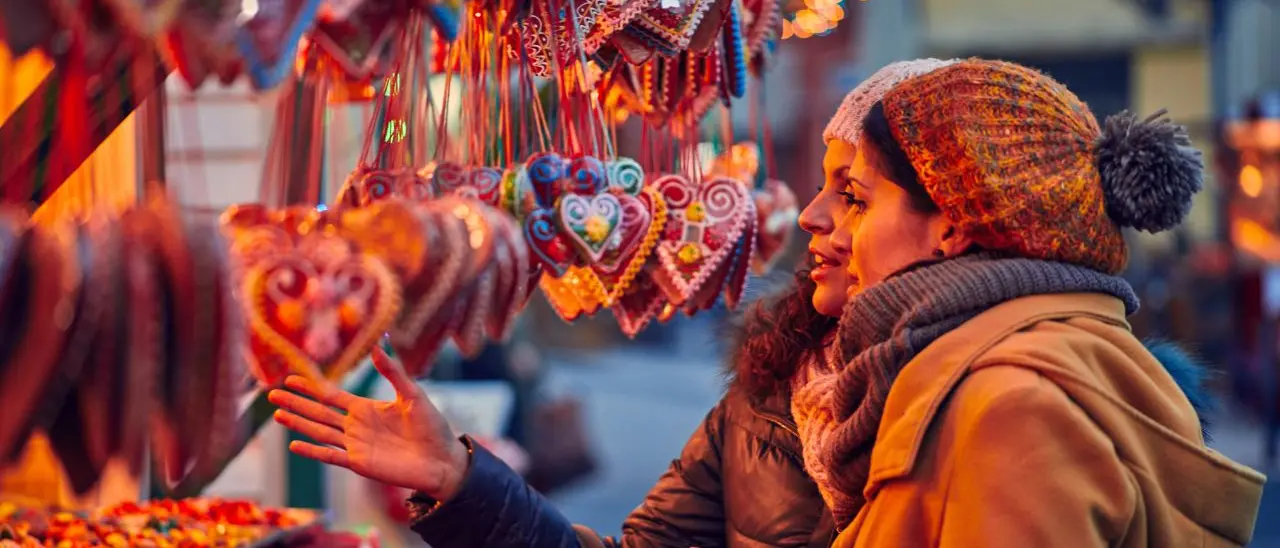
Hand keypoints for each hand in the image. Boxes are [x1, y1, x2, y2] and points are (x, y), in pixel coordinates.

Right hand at [268, 347, 470, 500]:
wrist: (442, 460)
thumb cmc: (432, 427)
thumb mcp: (413, 394)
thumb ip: (393, 372)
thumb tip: (378, 346)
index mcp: (366, 409)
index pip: (331, 396)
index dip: (311, 387)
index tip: (290, 377)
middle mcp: (356, 426)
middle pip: (319, 412)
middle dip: (296, 402)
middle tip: (271, 394)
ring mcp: (356, 445)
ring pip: (320, 432)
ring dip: (298, 424)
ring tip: (277, 414)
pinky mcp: (360, 463)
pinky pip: (331, 456)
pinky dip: (313, 451)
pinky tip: (294, 445)